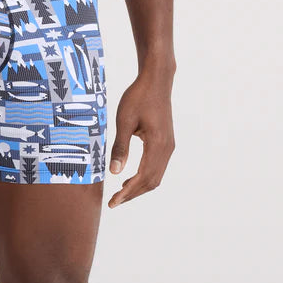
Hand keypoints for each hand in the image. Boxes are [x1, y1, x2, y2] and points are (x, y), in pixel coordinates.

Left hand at [108, 68, 174, 207]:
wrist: (156, 80)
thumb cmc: (138, 97)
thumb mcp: (124, 120)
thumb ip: (120, 147)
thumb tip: (114, 172)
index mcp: (157, 144)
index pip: (143, 177)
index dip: (128, 192)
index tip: (114, 201)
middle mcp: (167, 148)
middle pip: (152, 181)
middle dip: (133, 193)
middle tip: (114, 201)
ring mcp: (169, 146)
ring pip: (156, 175)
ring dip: (139, 186)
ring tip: (121, 192)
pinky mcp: (166, 142)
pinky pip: (157, 166)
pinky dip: (145, 176)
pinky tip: (131, 176)